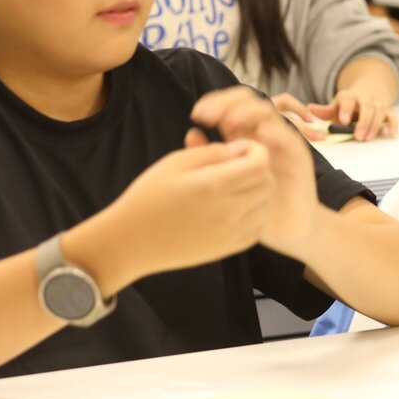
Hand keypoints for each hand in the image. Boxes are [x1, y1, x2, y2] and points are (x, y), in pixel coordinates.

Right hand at [107, 134, 273, 278]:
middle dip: (259, 169)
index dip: (256, 149)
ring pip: (265, 206)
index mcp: (214, 185)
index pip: (260, 162)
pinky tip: (233, 207)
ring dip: (258, 192)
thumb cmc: (148, 197)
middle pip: (268, 183)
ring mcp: (229, 234)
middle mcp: (228, 211)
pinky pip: (256, 228)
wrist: (129, 242)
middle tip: (238, 166)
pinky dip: (253, 215)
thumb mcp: (175, 162)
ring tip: (234, 186)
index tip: (240, 149)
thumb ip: (212, 152)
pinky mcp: (226, 249)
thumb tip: (240, 150)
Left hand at [191, 87, 324, 258]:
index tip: (197, 115)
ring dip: (248, 111)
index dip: (215, 102)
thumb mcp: (225, 183)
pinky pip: (289, 135)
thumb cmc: (251, 207)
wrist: (287, 230)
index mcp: (244, 136)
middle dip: (228, 101)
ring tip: (229, 123)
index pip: (231, 104)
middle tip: (209, 115)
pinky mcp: (299, 154)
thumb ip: (208, 159)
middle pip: (249, 100)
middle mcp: (264, 133)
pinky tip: (257, 136)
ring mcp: (283, 141)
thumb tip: (191, 133)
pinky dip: (274, 130)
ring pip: (269, 111)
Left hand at [309, 81, 398, 142]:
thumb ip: (323, 111)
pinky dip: (393, 125)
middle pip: (367, 106)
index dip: (346, 109)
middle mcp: (365, 98)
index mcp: (349, 96)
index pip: (348, 99)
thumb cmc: (346, 106)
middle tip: (358, 136)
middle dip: (363, 121)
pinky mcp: (387, 111)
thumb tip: (308, 109)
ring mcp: (377, 104)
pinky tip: (391, 135)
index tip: (343, 120)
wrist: (366, 93)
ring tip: (367, 139)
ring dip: (375, 125)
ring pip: (379, 111)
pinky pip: (392, 116)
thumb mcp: (335, 107)